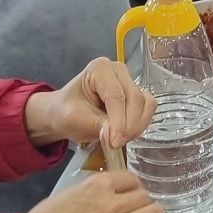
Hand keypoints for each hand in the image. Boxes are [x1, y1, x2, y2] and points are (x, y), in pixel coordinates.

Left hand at [25, 58, 155, 150]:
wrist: (64, 113)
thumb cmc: (66, 111)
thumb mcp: (75, 119)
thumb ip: (97, 125)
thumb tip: (117, 136)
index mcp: (100, 68)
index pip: (116, 95)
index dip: (118, 120)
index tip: (115, 142)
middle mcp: (118, 70)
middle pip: (134, 98)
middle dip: (129, 125)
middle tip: (117, 144)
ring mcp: (129, 81)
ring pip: (145, 103)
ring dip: (137, 125)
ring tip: (120, 140)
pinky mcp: (136, 95)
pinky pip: (147, 109)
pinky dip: (140, 124)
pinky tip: (126, 134)